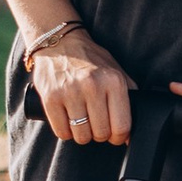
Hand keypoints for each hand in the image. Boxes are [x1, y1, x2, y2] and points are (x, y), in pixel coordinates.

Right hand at [28, 24, 131, 148]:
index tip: (114, 135)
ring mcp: (70, 92)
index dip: (119, 137)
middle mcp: (93, 86)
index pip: (122, 126)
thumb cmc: (91, 61)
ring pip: (81, 136)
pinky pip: (62, 132)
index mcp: (113, 81)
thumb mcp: (117, 72)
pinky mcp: (51, 98)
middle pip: (101, 134)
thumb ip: (129, 98)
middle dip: (100, 135)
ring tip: (81, 120)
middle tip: (96, 124)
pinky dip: (66, 131)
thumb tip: (131, 134)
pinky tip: (68, 120)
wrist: (60, 43)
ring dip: (82, 134)